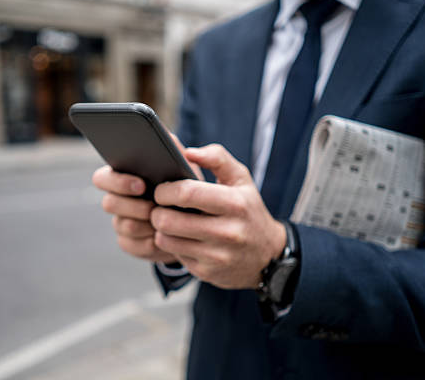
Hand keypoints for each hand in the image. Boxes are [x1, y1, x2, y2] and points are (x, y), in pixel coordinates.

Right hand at [92, 134, 201, 263]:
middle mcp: (117, 200)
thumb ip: (173, 147)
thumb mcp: (181, 165)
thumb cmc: (185, 186)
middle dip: (132, 206)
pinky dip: (149, 243)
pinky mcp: (130, 243)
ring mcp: (121, 222)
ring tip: (163, 222)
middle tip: (153, 207)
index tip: (140, 185)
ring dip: (145, 224)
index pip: (102, 178)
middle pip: (108, 204)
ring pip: (122, 225)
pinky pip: (133, 245)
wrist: (197, 220)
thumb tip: (166, 136)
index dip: (117, 182)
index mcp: (122, 177)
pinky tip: (163, 238)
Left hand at [150, 144, 285, 288]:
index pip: (187, 193)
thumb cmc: (248, 211)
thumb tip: (189, 152)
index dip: (165, 190)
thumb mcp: (242, 180)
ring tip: (168, 221)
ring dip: (160, 229)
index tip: (161, 189)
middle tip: (160, 207)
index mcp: (235, 204)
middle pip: (169, 220)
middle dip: (157, 211)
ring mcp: (217, 255)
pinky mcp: (207, 272)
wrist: (268, 256)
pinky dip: (172, 245)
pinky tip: (181, 238)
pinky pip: (174, 255)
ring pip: (166, 240)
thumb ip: (217, 158)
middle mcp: (227, 232)